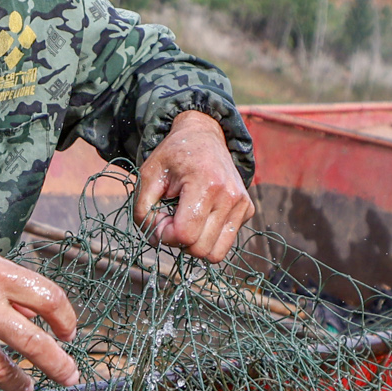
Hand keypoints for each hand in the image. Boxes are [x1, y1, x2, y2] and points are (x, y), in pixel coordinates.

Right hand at [0, 220, 79, 390]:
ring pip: (1, 371)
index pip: (48, 299)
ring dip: (20, 384)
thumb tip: (27, 311)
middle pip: (34, 345)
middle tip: (71, 377)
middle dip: (59, 366)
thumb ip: (2, 278)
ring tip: (28, 389)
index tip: (67, 330)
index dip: (66, 318)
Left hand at [133, 110, 254, 262]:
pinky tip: (200, 216)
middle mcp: (230, 196)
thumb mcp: (148, 176)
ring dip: (194, 244)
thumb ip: (144, 210)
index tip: (160, 218)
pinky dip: (208, 237)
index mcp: (205, 184)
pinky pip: (224, 243)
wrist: (203, 136)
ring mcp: (242, 204)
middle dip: (179, 241)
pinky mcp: (248, 210)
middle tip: (171, 219)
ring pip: (215, 254)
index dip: (165, 235)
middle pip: (200, 249)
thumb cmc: (173, 156)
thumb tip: (157, 240)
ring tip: (186, 221)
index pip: (185, 235)